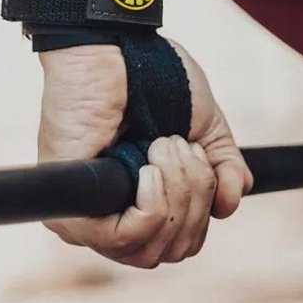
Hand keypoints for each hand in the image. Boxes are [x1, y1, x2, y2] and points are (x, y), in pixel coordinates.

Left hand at [38, 42, 252, 267]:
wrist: (116, 51)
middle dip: (194, 196)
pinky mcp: (73, 212)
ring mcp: (92, 217)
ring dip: (174, 194)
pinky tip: (148, 168)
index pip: (184, 243)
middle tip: (178, 144)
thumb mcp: (204, 129)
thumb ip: (223, 170)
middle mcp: (116, 215)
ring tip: (162, 145)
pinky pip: (124, 238)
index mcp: (142, 201)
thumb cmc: (154, 79)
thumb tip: (230, 207)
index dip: (205, 208)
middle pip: (174, 251)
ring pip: (152, 250)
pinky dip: (151, 206)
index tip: (199, 155)